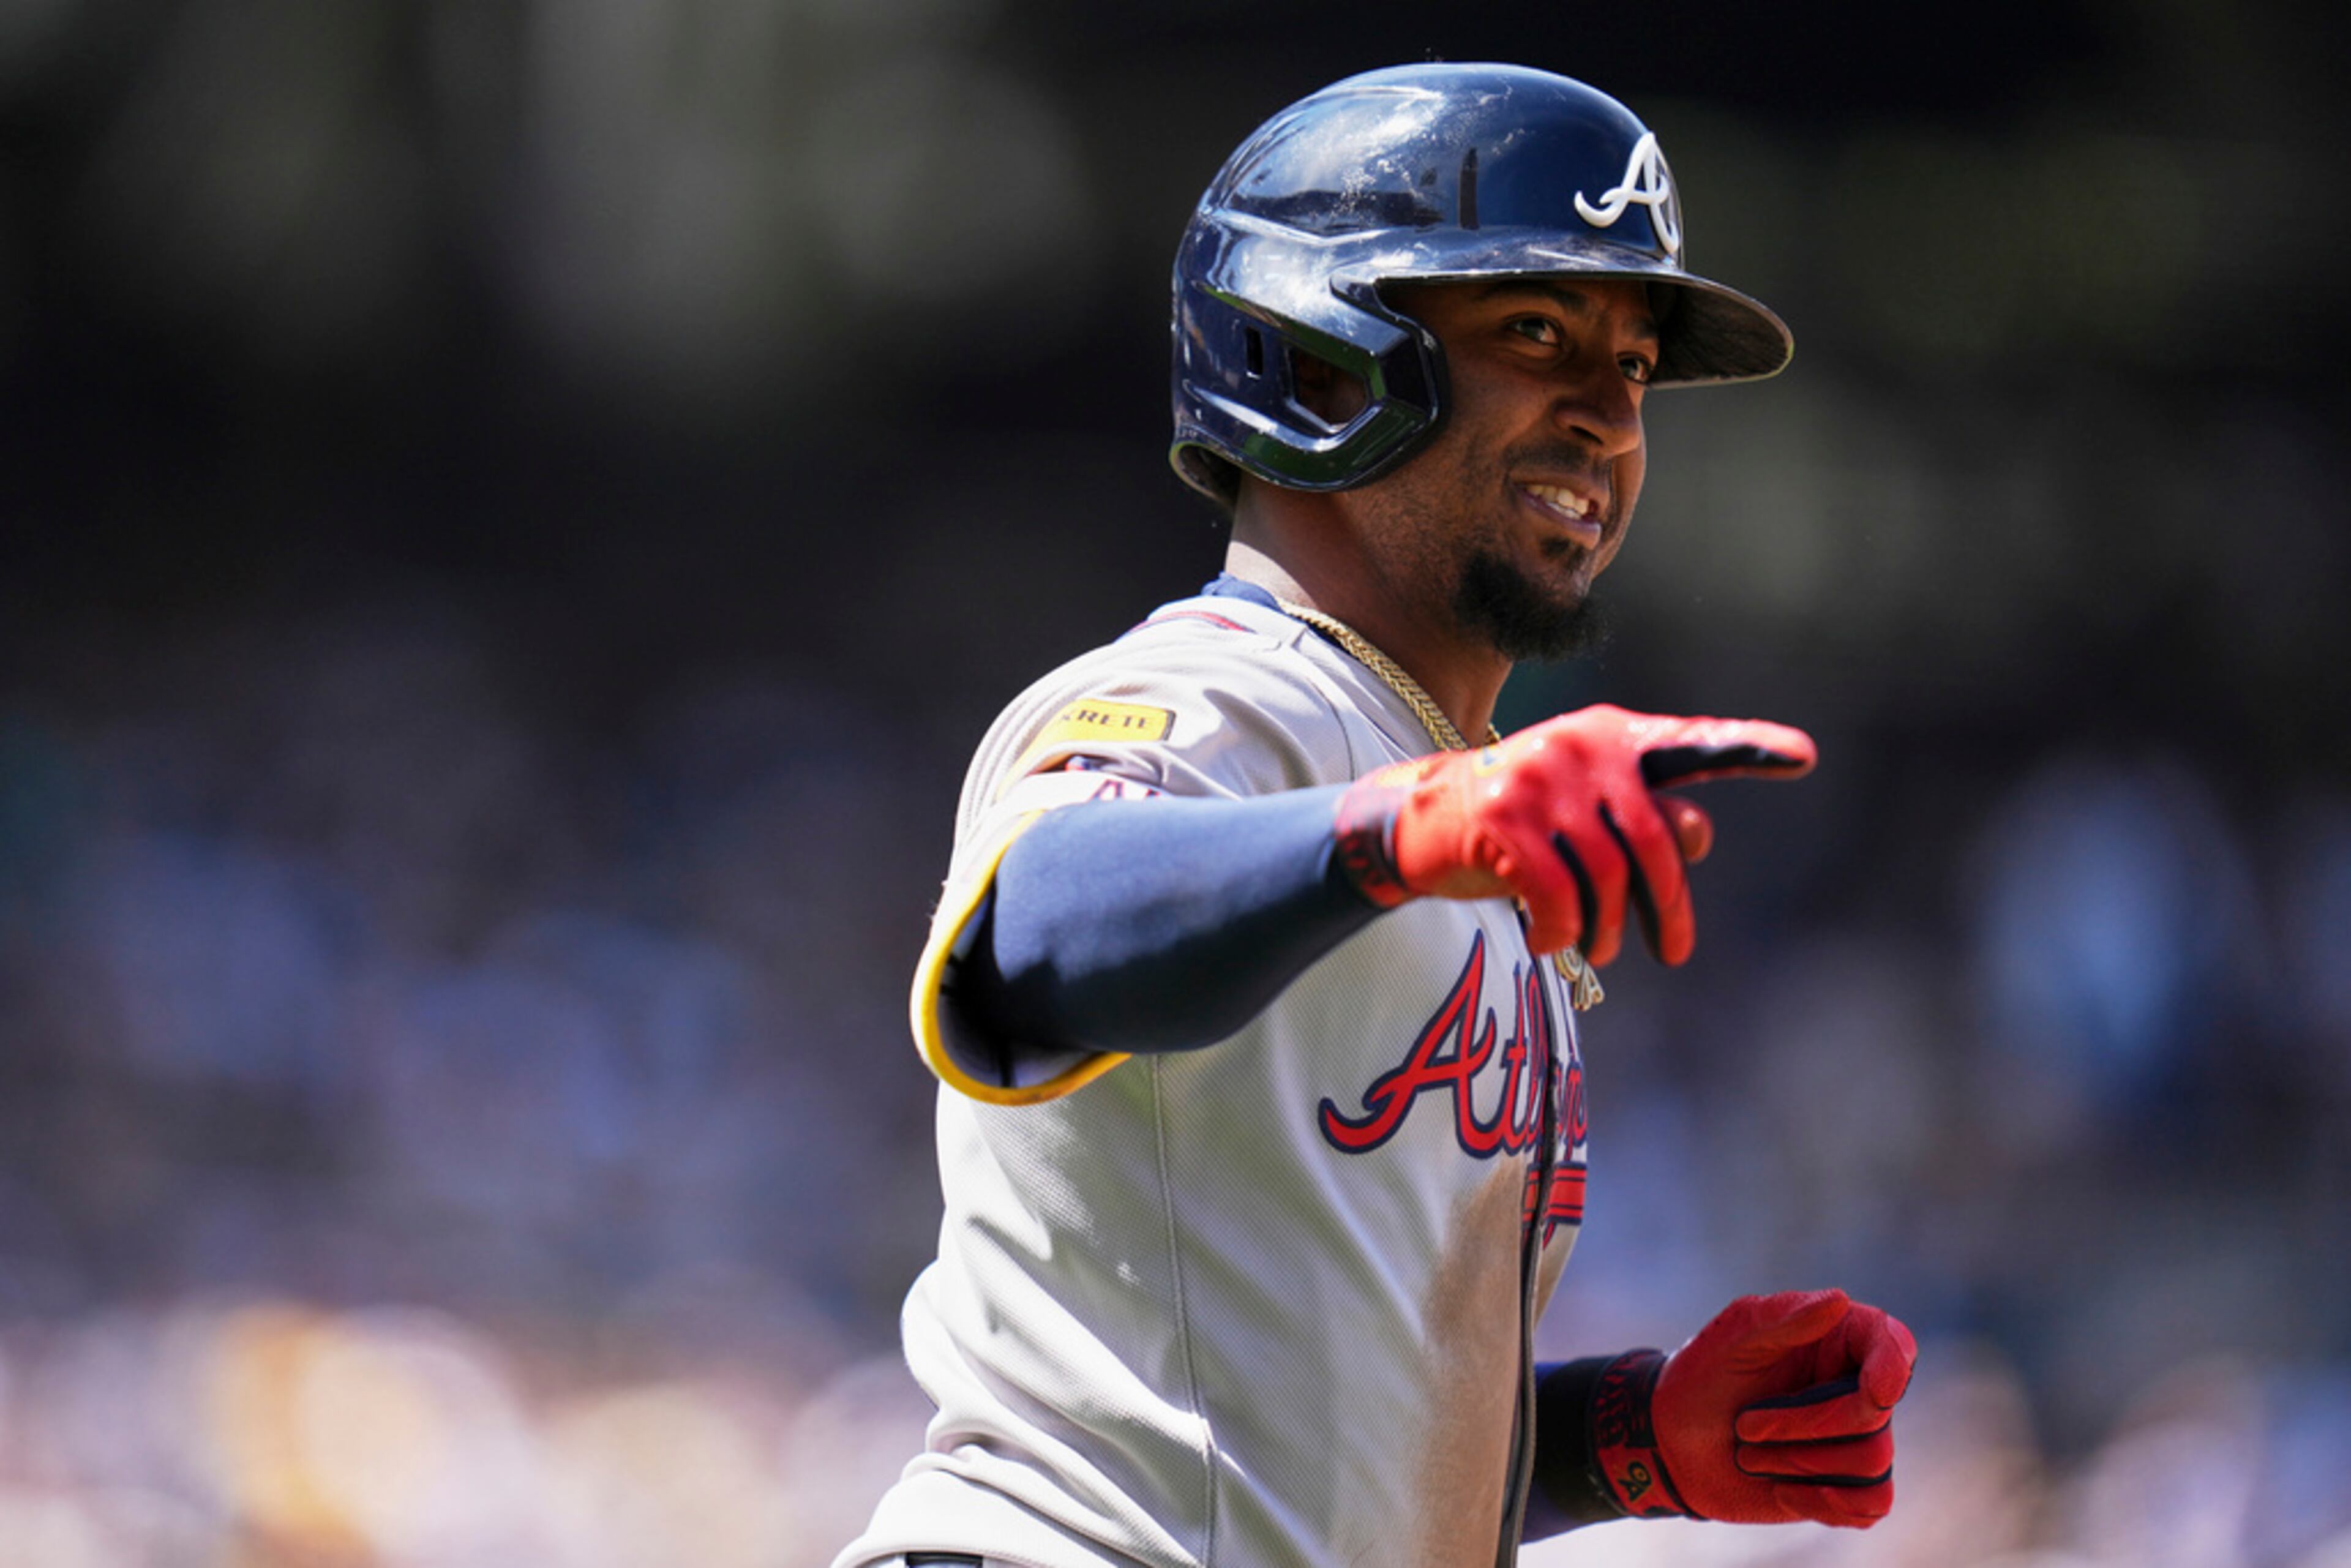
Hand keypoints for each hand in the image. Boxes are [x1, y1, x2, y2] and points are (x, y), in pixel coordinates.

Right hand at [1331, 704, 1814, 962]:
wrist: (1417, 821)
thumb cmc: (1518, 824)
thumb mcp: (1587, 818)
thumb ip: (1646, 821)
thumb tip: (1700, 836)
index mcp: (1611, 738)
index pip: (1690, 747)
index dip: (1749, 749)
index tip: (1805, 754)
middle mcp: (1581, 749)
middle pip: (1657, 842)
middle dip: (1670, 908)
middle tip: (1675, 952)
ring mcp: (1541, 782)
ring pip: (1609, 877)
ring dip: (1607, 929)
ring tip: (1595, 946)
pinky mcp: (1505, 821)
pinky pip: (1560, 897)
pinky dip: (1560, 933)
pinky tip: (1546, 941)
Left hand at [1591, 1290, 1916, 1526]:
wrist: (1671, 1443)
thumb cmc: (1702, 1378)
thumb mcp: (1732, 1338)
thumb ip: (1783, 1319)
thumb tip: (1839, 1300)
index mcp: (1835, 1338)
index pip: (1894, 1343)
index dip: (1894, 1367)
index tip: (1873, 1390)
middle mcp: (1854, 1387)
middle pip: (1875, 1415)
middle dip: (1805, 1424)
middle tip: (1745, 1424)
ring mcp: (1853, 1439)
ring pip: (1873, 1462)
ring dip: (1798, 1462)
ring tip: (1750, 1452)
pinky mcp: (1845, 1486)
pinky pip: (1871, 1504)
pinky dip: (1824, 1501)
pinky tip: (1782, 1490)